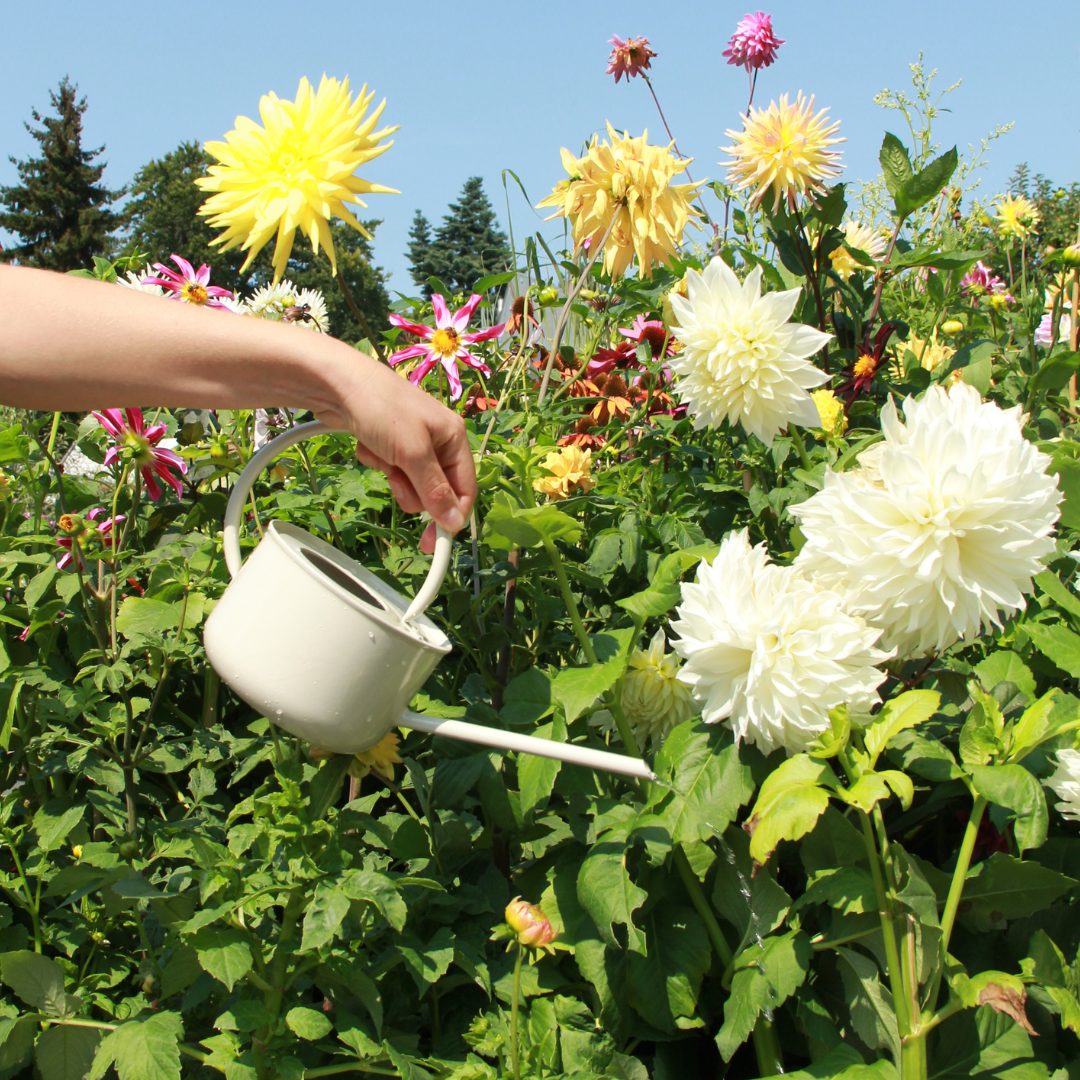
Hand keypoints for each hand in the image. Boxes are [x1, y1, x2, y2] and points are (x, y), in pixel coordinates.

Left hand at [311, 350, 476, 542]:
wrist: (336, 382)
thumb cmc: (381, 408)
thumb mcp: (412, 453)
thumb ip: (434, 490)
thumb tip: (455, 523)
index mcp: (454, 438)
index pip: (465, 488)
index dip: (451, 516)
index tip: (432, 542)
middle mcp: (438, 441)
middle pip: (435, 490)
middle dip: (412, 490)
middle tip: (396, 478)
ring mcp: (412, 442)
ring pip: (410, 483)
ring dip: (392, 476)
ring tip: (380, 455)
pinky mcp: (389, 444)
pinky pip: (390, 469)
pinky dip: (377, 463)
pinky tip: (367, 444)